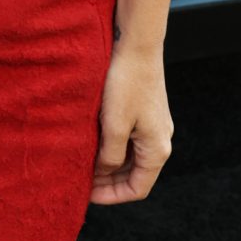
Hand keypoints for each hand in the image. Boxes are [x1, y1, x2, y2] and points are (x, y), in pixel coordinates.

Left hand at [89, 34, 172, 204]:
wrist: (137, 45)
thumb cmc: (126, 82)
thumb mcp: (113, 125)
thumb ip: (109, 156)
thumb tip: (103, 174)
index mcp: (157, 149)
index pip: (137, 189)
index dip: (111, 196)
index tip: (85, 194)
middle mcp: (160, 141)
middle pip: (135, 175)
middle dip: (108, 182)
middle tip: (79, 181)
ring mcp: (155, 127)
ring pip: (131, 158)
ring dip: (108, 165)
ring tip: (82, 163)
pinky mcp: (146, 113)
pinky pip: (130, 141)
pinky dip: (112, 148)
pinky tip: (92, 143)